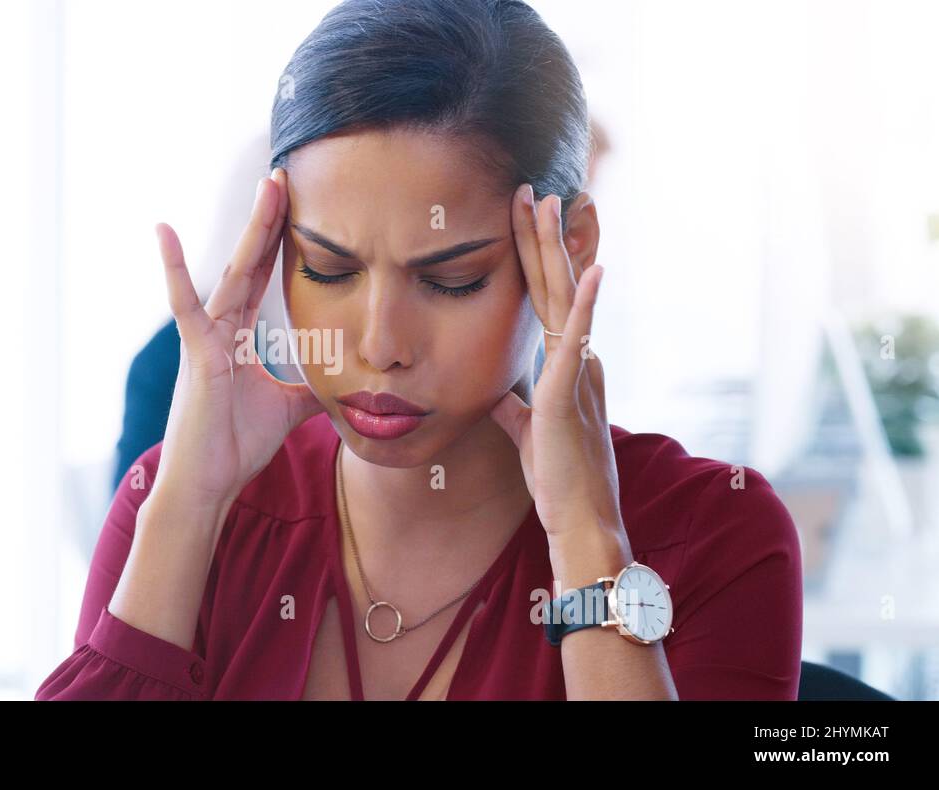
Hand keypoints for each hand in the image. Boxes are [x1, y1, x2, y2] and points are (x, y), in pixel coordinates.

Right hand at [152, 168, 323, 508]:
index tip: (297, 202)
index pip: (264, 277)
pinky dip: (174, 269)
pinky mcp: (197, 352)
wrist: (207, 484)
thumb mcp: (289, 409)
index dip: (281, 240)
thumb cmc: (237, 446)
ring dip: (252, 229)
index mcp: (238, 336)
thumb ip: (312, 387)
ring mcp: (206, 336)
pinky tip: (164, 230)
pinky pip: (186, 305)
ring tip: (268, 186)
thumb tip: (346, 382)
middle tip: (286, 174)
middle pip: (252, 262)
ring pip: (234, 272)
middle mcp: (220, 327)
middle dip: (270, 219)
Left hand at [490, 186, 622, 537]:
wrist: (580, 520)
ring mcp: (577, 373)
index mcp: (566, 365)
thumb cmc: (558, 480)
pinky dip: (588, 303)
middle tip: (532, 189)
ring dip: (558, 249)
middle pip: (556, 286)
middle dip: (542, 237)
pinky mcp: (571, 394)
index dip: (535, 260)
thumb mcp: (529, 433)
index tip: (524, 219)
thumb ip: (516, 408)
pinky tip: (593, 267)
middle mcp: (577, 359)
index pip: (546, 301)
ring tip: (551, 202)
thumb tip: (500, 393)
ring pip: (567, 299)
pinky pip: (580, 340)